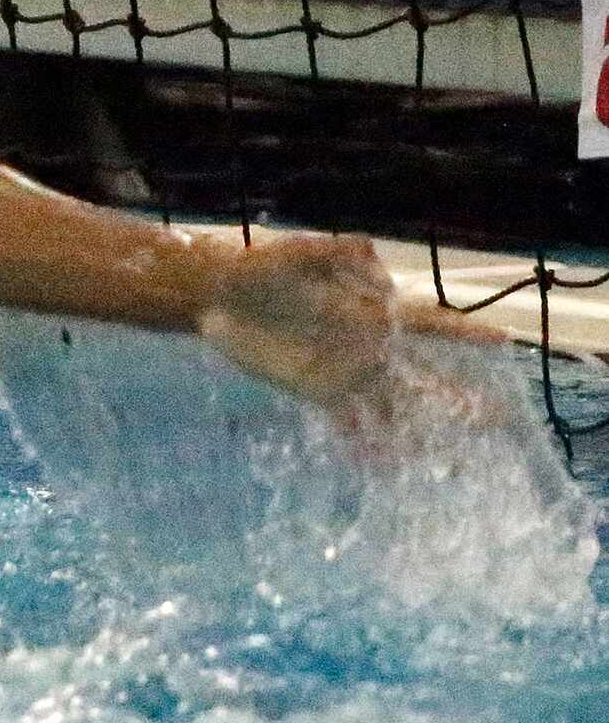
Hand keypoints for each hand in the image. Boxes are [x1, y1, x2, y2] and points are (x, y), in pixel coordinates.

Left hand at [197, 232, 507, 430]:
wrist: (219, 298)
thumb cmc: (262, 268)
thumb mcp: (302, 252)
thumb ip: (343, 255)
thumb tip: (385, 279)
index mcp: (372, 311)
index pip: (428, 322)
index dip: (464, 331)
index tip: (502, 341)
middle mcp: (369, 346)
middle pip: (424, 375)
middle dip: (460, 397)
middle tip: (500, 419)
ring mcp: (346, 373)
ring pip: (394, 407)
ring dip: (422, 432)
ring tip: (453, 460)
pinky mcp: (318, 391)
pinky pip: (349, 423)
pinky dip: (369, 446)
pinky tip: (389, 469)